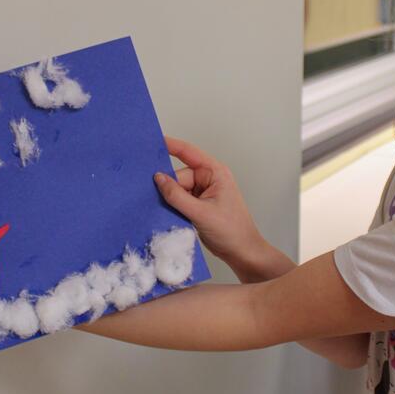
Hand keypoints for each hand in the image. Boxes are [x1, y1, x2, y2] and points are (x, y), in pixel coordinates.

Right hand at [153, 137, 270, 272]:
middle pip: (179, 176)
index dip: (171, 145)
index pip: (189, 153)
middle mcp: (209, 179)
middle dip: (170, 188)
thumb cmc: (231, 231)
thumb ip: (177, 195)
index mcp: (215, 173)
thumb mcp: (200, 212)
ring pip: (177, 190)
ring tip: (172, 214)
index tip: (153, 141)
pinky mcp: (199, 205)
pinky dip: (174, 207)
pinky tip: (171, 215)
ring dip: (171, 200)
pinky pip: (180, 200)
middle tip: (160, 201)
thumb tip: (158, 178)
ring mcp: (204, 193)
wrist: (242, 253)